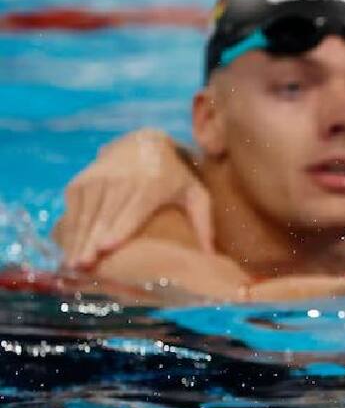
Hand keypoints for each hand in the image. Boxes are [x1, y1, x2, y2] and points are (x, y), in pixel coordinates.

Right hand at [56, 129, 212, 269]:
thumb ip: (204, 221)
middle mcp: (122, 179)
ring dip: (77, 239)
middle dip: (92, 242)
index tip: (107, 246)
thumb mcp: (194, 193)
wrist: (144, 141)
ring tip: (73, 264)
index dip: (119, 228)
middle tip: (83, 266)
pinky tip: (69, 248)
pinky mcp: (82, 179)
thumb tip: (211, 255)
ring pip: (86, 214)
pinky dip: (70, 227)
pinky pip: (74, 207)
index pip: (133, 209)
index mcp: (152, 184)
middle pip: (105, 216)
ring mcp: (99, 178)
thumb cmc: (174, 176)